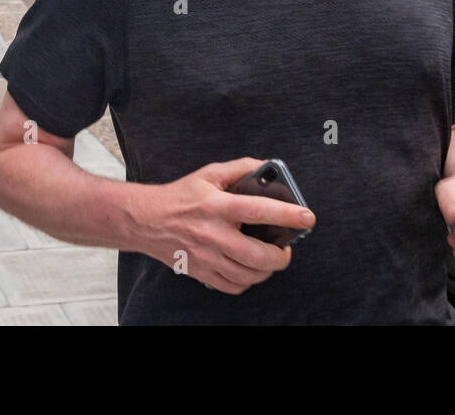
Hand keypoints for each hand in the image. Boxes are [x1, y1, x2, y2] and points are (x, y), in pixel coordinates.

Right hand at [130, 158, 316, 294]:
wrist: (146, 221)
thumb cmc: (181, 196)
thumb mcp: (210, 174)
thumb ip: (240, 168)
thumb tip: (268, 167)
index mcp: (218, 206)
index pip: (258, 211)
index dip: (286, 215)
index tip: (307, 217)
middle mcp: (213, 235)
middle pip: (258, 256)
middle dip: (281, 256)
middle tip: (287, 248)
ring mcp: (206, 258)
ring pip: (248, 276)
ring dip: (266, 270)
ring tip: (270, 258)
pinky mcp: (201, 273)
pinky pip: (233, 287)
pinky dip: (247, 282)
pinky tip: (249, 269)